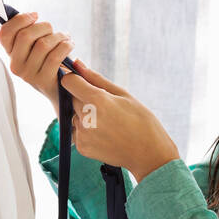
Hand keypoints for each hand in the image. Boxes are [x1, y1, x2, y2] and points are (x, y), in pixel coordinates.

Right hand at [0, 11, 74, 105]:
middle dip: (43, 26)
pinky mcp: (43, 80)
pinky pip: (55, 56)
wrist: (60, 90)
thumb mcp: (33, 48)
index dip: (20, 20)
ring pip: (42, 44)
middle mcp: (15, 65)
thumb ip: (28, 33)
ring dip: (58, 36)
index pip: (4, 33)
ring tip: (65, 37)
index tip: (35, 15)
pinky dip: (65, 46)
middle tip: (52, 29)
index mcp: (10, 54)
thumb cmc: (48, 61)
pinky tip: (70, 45)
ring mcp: (28, 75)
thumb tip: (32, 15)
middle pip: (25, 36)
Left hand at [59, 59, 179, 182]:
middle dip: (84, 98)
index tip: (84, 82)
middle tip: (105, 107)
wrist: (149, 154)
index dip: (75, 79)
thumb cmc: (141, 121)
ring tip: (108, 122)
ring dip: (85, 115)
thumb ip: (96, 79)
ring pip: (74, 115)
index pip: (69, 81)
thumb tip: (78, 63)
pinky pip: (77, 131)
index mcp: (97, 101)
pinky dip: (87, 130)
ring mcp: (82, 135)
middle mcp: (86, 118)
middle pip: (72, 98)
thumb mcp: (123, 95)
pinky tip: (105, 133)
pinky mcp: (81, 147)